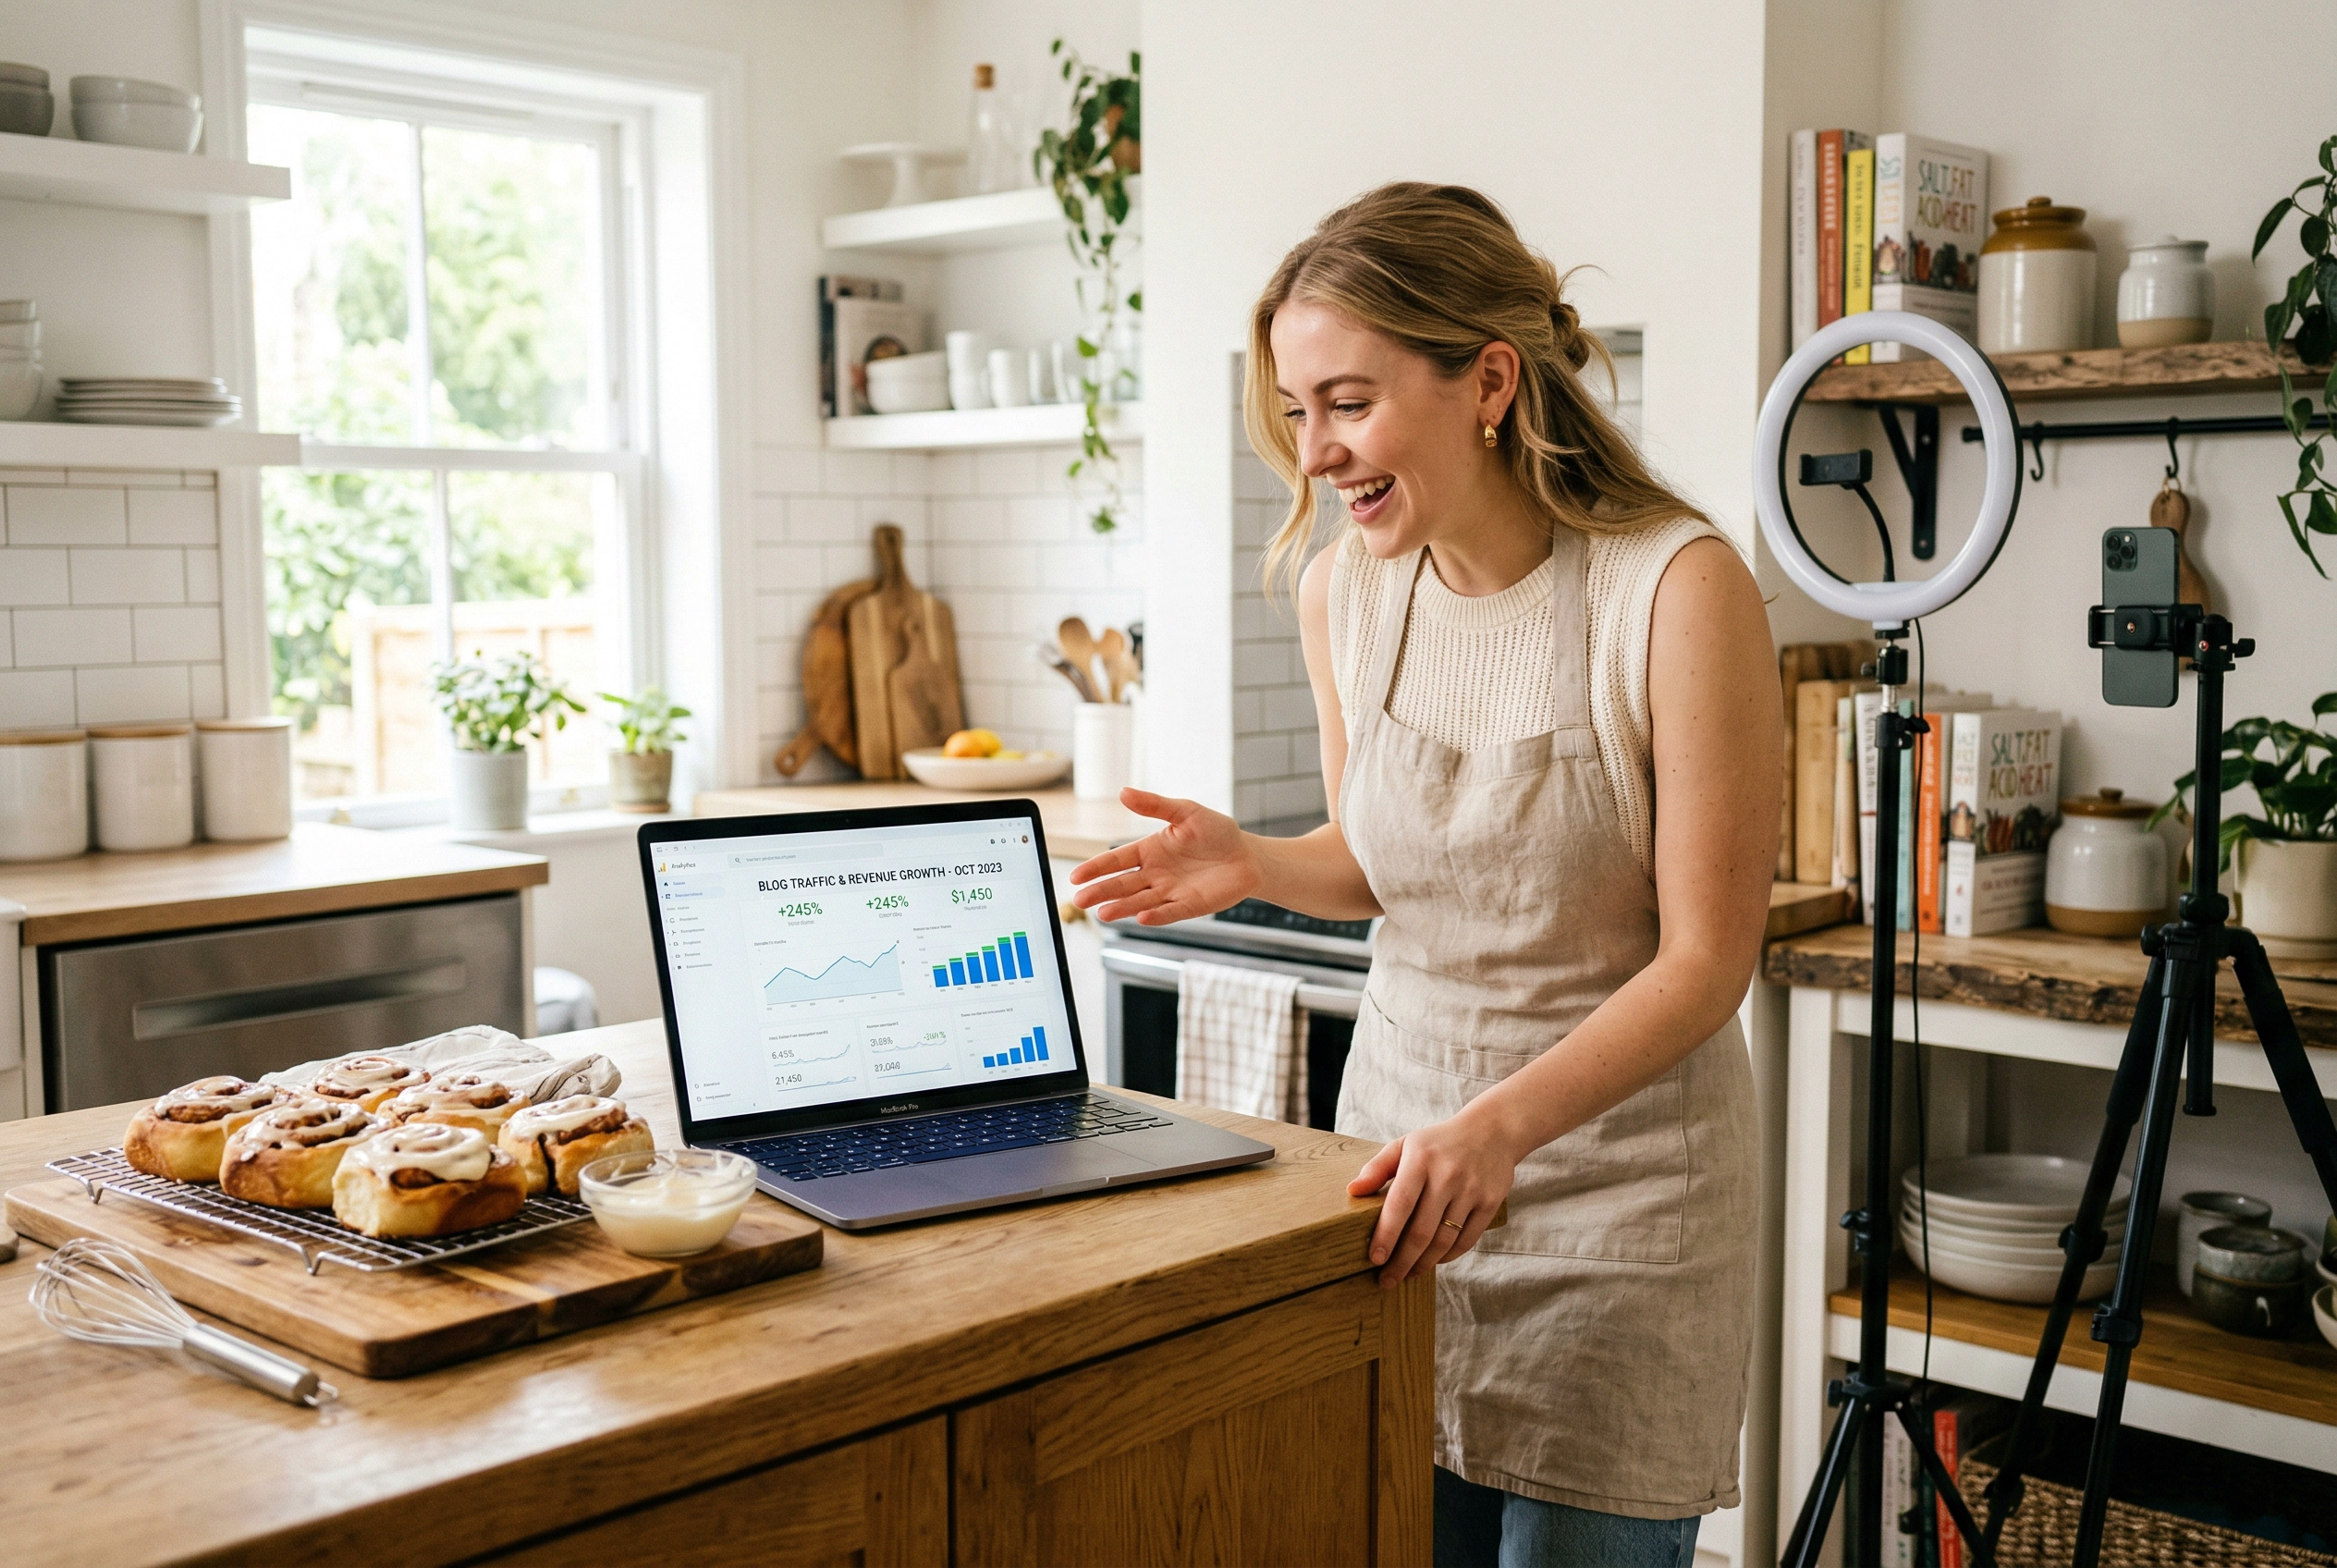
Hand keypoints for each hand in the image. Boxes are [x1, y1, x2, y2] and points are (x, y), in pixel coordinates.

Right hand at [1068, 787, 1259, 924]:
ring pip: (1140, 901)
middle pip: (1122, 885)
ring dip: (1122, 907)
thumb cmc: (1216, 831)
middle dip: (1101, 892)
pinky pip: (1170, 912)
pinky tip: (1142, 918)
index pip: (1116, 860)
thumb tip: (1123, 792)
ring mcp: (1170, 892)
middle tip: (1079, 900)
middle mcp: (1155, 874)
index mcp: (1149, 850)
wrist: (1247, 855)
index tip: (1075, 877)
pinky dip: (1157, 915)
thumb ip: (1155, 805)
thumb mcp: (1185, 812)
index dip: (1096, 868)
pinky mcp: (1189, 906)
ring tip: (1103, 913)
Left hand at [1347, 1112, 1516, 1286]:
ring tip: (1408, 1274)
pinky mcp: (1490, 1202)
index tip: (1374, 1259)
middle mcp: (1448, 1175)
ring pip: (1444, 1241)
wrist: (1492, 1131)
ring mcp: (1471, 1190)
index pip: (1400, 1205)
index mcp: (1421, 1159)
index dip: (1386, 1235)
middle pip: (1421, 1231)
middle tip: (1387, 1280)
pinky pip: (1466, 1240)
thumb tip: (1352, 1191)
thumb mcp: (1406, 1145)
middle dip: (1402, 1261)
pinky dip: (1448, 1256)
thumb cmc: (1439, 1142)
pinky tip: (1433, 1261)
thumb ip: (1378, 1167)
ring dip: (1424, 1264)